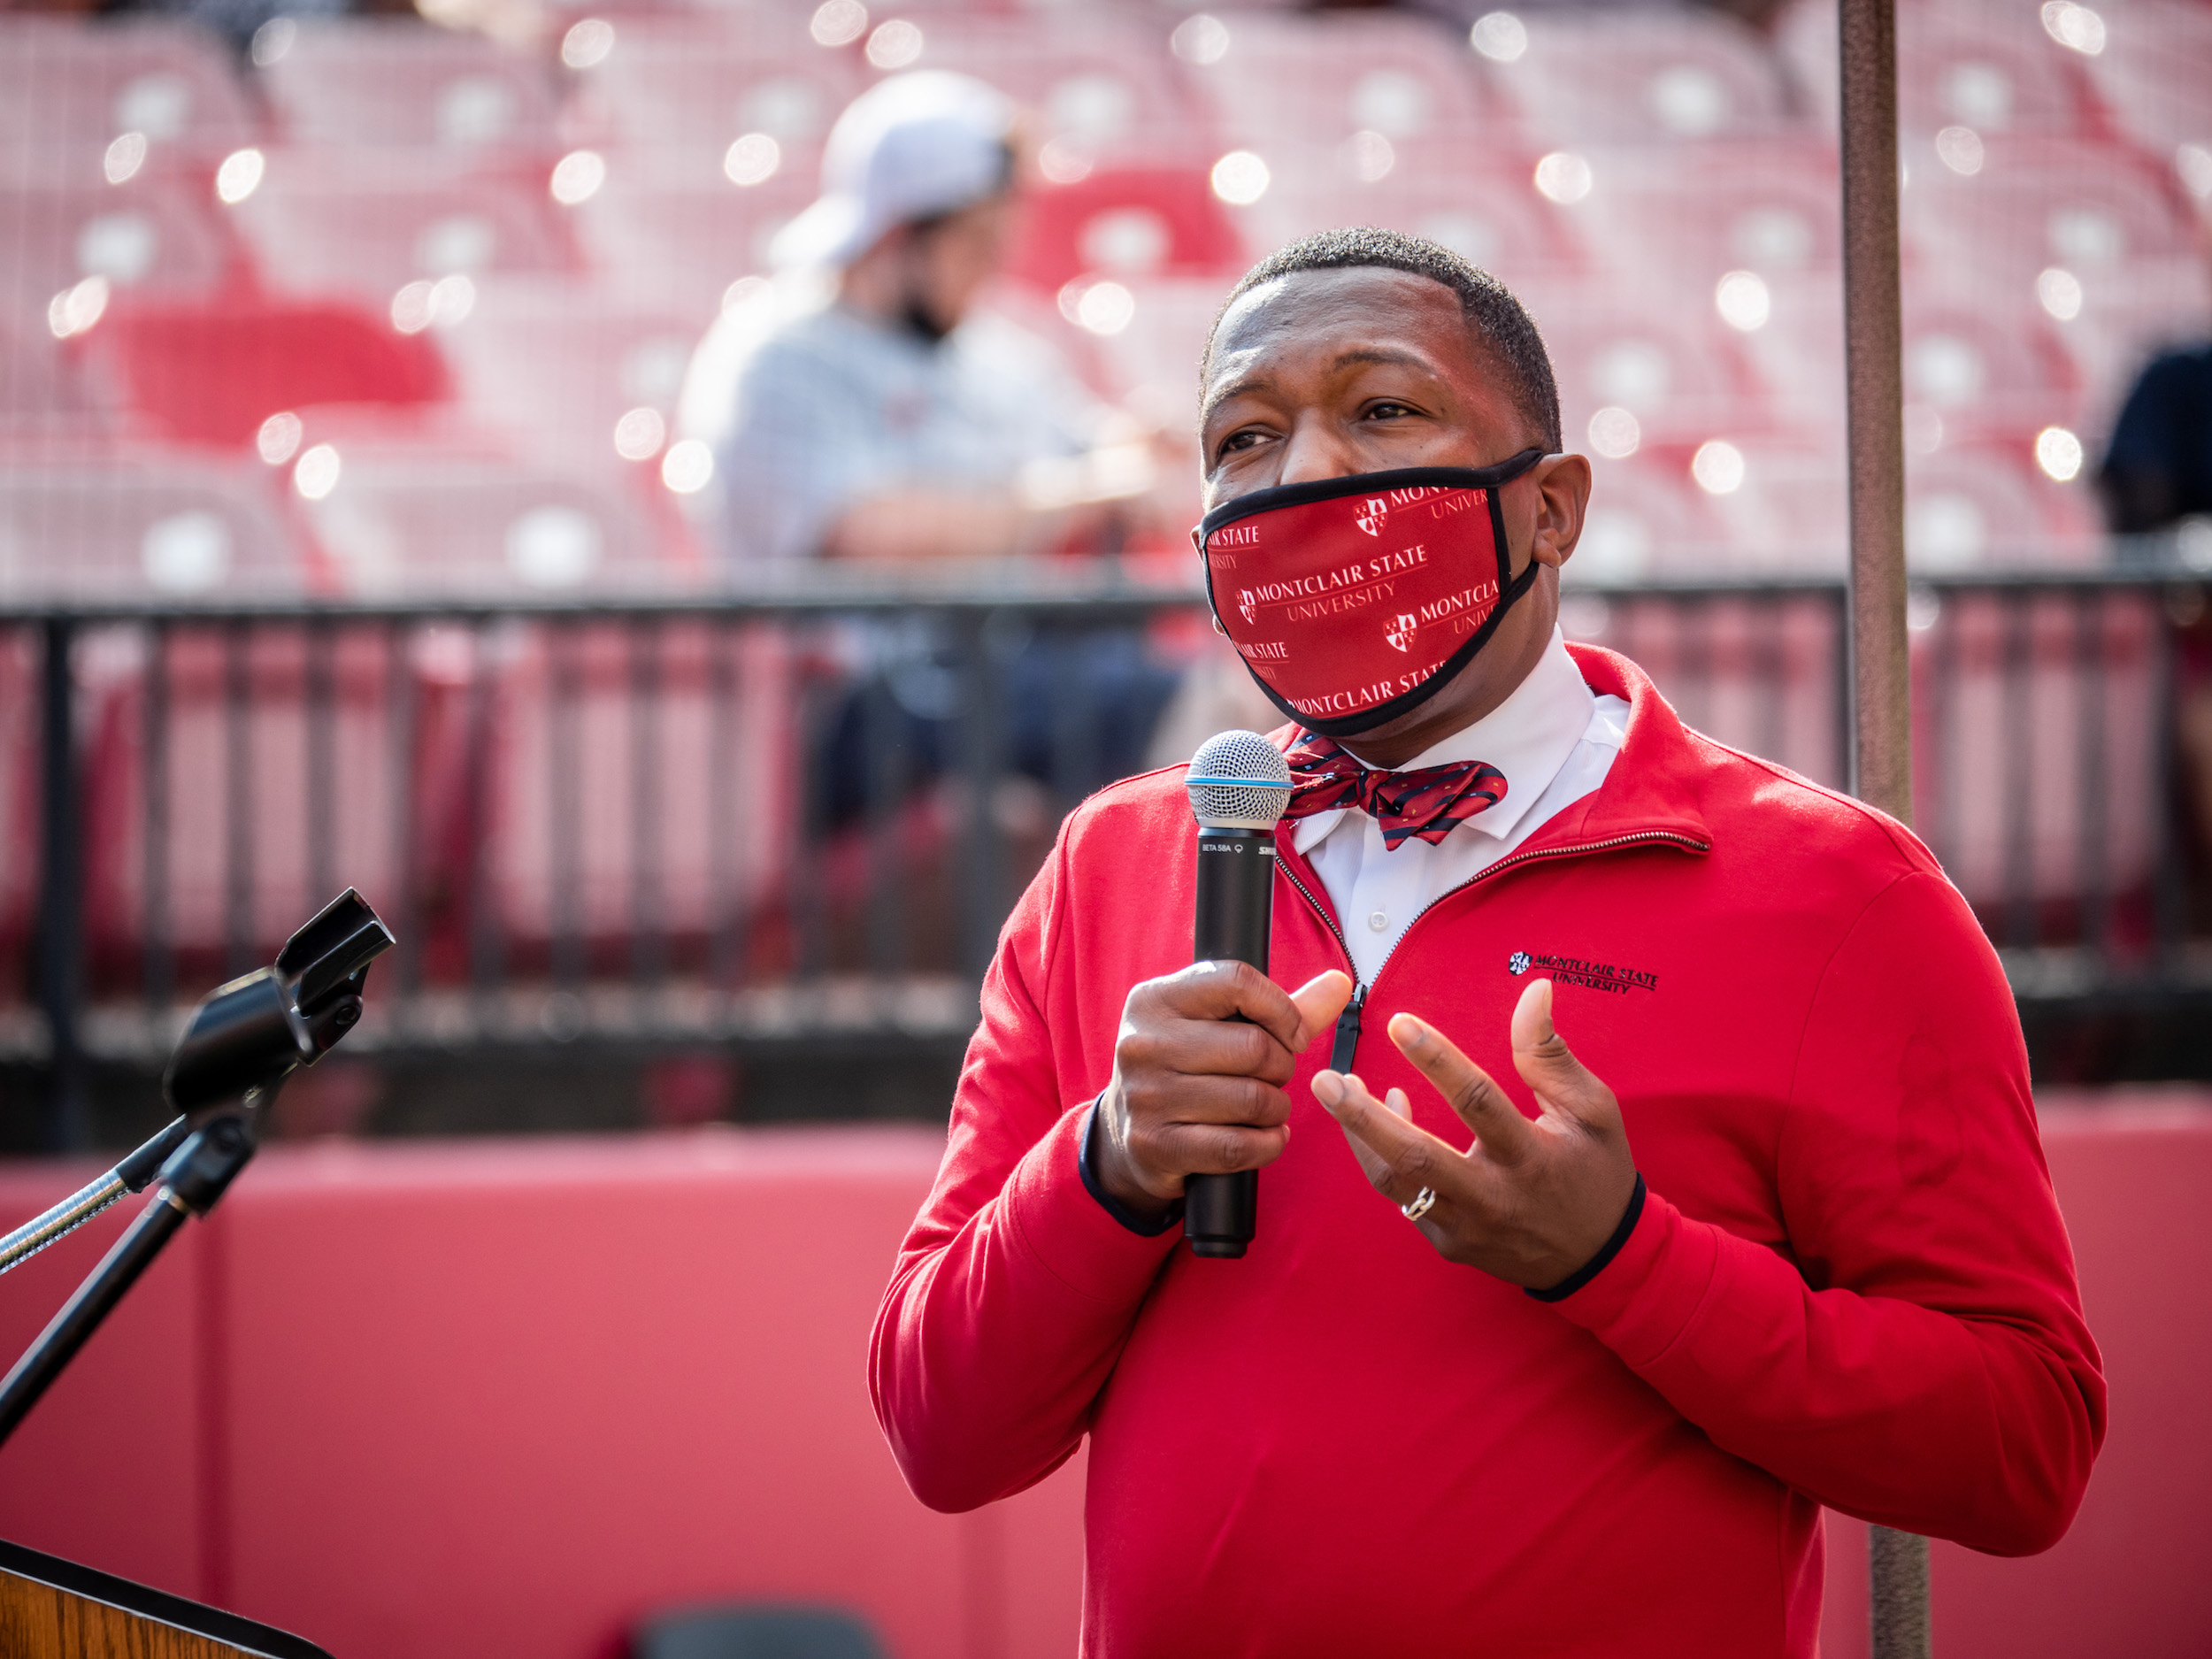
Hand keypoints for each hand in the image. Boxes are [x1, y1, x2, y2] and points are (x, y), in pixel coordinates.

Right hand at [1095, 965, 1354, 1217]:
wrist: (1126, 1132)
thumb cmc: (1187, 1068)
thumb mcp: (1217, 1027)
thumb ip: (1280, 1007)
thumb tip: (1341, 982)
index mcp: (1155, 999)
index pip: (1236, 981)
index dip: (1282, 1010)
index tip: (1293, 1034)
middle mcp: (1142, 1043)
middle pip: (1254, 1047)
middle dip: (1283, 1067)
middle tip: (1276, 1077)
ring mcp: (1145, 1096)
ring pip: (1252, 1099)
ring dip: (1277, 1109)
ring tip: (1270, 1108)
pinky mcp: (1155, 1145)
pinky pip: (1237, 1147)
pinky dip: (1268, 1145)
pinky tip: (1267, 1138)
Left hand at [1310, 979, 1637, 1289]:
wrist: (1600, 1260)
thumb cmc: (1596, 1172)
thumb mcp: (1592, 1110)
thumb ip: (1550, 1054)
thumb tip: (1535, 990)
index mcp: (1530, 1157)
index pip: (1477, 1103)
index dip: (1437, 1059)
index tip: (1400, 1024)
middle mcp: (1492, 1197)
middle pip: (1416, 1158)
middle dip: (1363, 1118)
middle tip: (1325, 1080)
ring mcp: (1465, 1226)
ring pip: (1395, 1182)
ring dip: (1360, 1135)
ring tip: (1337, 1089)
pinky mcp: (1449, 1242)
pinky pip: (1403, 1198)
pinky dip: (1383, 1157)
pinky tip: (1380, 1116)